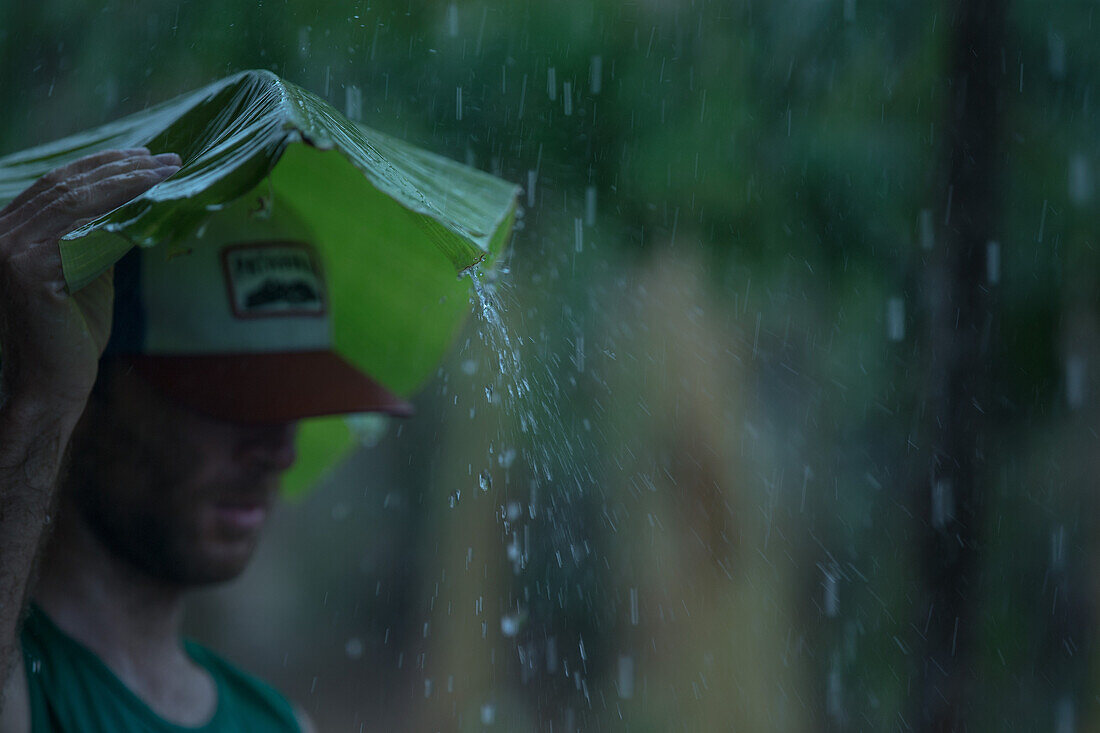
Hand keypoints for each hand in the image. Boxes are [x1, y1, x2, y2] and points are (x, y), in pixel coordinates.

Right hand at [0, 148, 180, 408]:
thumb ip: (96, 237)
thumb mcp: (85, 272)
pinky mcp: (27, 271)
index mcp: (6, 230)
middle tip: (167, 159)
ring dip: (128, 182)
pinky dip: (120, 212)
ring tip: (167, 172)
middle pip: (67, 185)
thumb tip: (134, 202)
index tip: (145, 155)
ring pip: (77, 200)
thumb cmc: (69, 336)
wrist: (50, 386)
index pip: (56, 184)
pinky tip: (151, 201)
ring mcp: (7, 250)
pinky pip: (84, 230)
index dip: (101, 165)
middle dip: (121, 167)